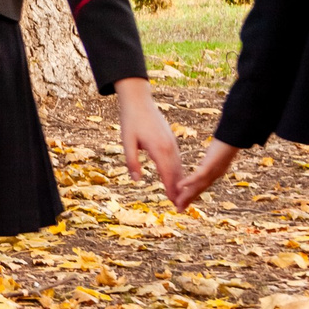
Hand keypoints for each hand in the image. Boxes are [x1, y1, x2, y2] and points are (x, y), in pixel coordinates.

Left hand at [114, 79, 181, 204]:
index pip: (168, 173)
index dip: (171, 189)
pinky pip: (178, 159)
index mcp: (159, 148)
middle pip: (177, 172)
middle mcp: (169, 147)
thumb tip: (136, 180)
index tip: (174, 202)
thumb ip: (131, 161)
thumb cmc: (130, 121)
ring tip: (181, 196)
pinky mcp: (171, 140)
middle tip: (180, 206)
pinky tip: (178, 178)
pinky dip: (179, 171)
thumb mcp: (127, 142)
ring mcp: (172, 143)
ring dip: (180, 181)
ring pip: (179, 166)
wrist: (139, 101)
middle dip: (179, 189)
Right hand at [174, 140, 239, 210]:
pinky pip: (198, 176)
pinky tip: (179, 186)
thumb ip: (214, 157)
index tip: (183, 202)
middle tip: (178, 210)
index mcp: (215, 172)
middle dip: (188, 200)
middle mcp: (215, 174)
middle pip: (199, 190)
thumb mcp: (219, 152)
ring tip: (178, 203)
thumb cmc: (228, 141)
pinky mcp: (212, 165)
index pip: (202, 186)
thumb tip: (211, 159)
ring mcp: (214, 171)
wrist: (236, 137)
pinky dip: (189, 182)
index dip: (192, 195)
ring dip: (187, 195)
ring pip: (198, 186)